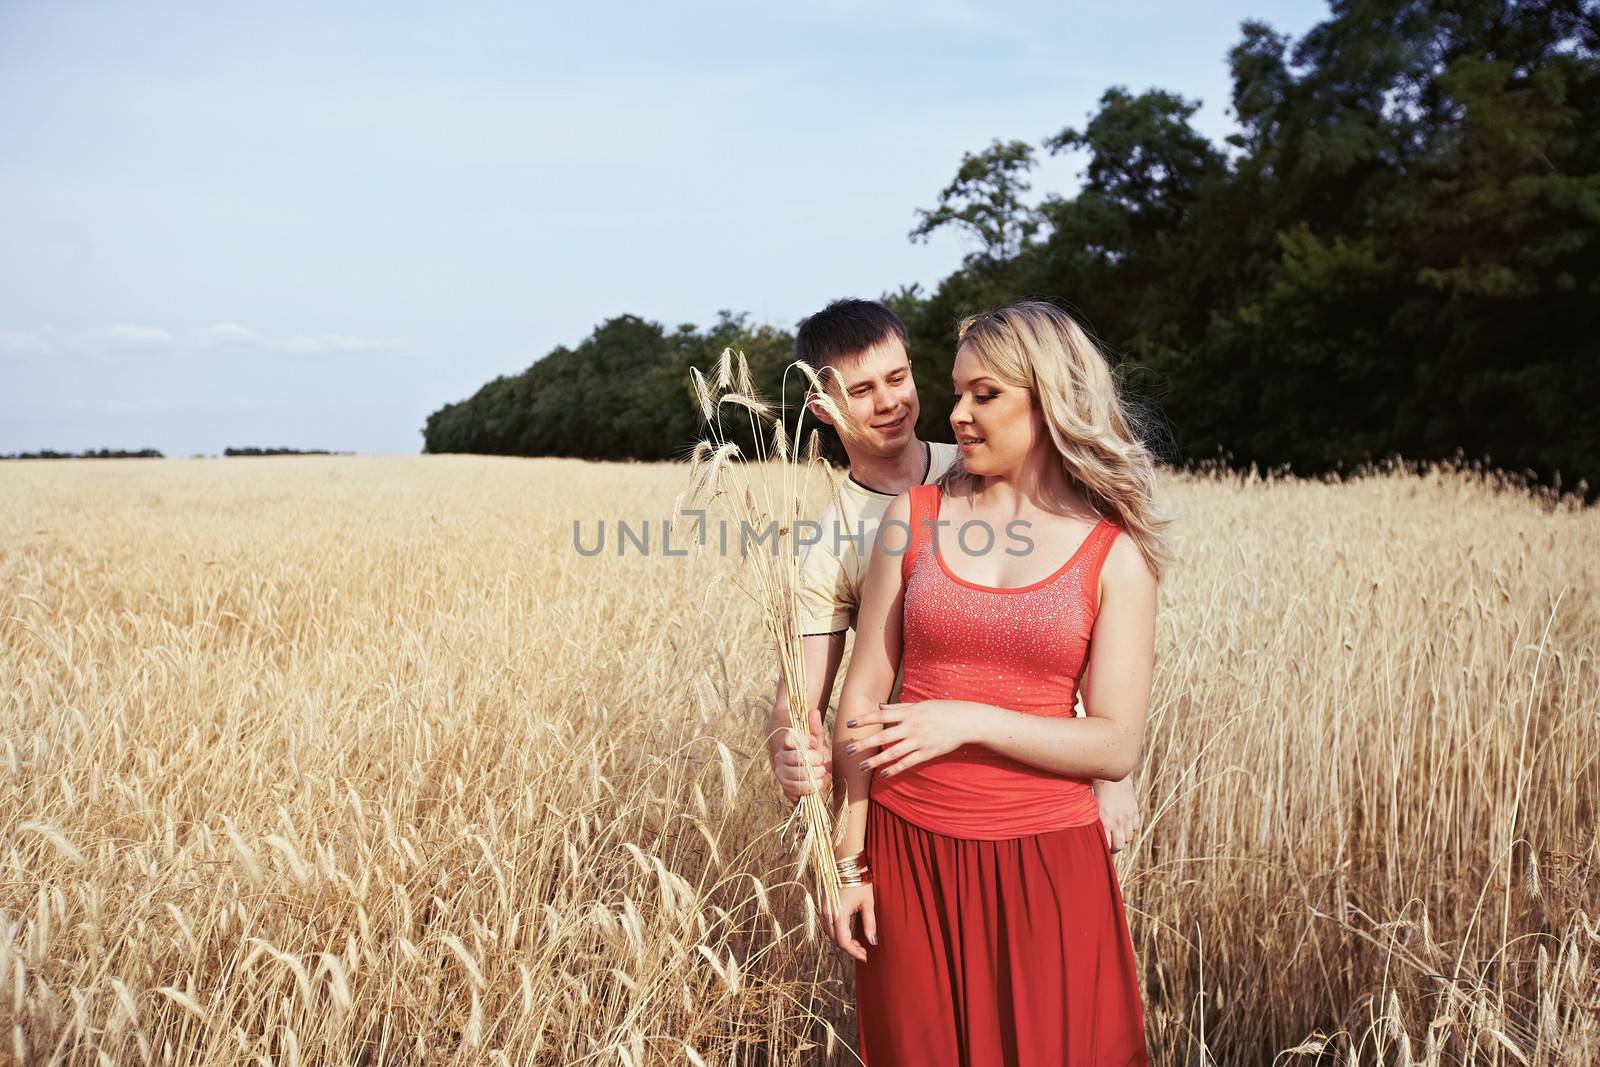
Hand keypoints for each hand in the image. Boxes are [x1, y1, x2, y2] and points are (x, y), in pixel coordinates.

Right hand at [770, 706, 832, 803]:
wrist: (810, 776)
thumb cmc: (813, 756)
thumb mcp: (817, 742)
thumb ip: (815, 728)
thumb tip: (814, 711)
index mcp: (787, 743)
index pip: (791, 739)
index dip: (806, 741)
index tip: (816, 743)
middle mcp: (780, 757)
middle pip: (798, 757)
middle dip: (815, 759)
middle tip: (822, 760)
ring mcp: (781, 773)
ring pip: (800, 773)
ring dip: (816, 773)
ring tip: (822, 772)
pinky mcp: (785, 787)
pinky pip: (799, 788)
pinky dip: (812, 786)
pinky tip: (818, 782)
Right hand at [822, 881, 875, 961]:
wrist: (846, 862)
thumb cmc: (859, 880)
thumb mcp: (868, 903)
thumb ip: (869, 923)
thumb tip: (872, 942)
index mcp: (839, 914)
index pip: (843, 941)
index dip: (854, 952)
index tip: (865, 956)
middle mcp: (827, 913)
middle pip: (835, 939)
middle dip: (849, 947)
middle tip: (863, 950)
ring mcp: (823, 908)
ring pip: (830, 933)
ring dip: (842, 940)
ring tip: (857, 942)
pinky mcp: (824, 904)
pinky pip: (827, 925)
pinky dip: (837, 932)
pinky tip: (847, 931)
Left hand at [847, 699, 971, 779]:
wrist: (965, 721)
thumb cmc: (942, 710)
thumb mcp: (920, 705)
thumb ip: (898, 707)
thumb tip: (879, 706)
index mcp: (909, 712)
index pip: (881, 715)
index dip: (865, 719)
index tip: (849, 724)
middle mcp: (912, 726)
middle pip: (883, 735)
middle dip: (864, 743)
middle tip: (848, 750)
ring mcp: (920, 741)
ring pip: (893, 753)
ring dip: (876, 760)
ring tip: (862, 767)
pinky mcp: (927, 753)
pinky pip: (908, 763)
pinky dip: (894, 770)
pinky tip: (883, 775)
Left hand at [1093, 775, 1139, 852]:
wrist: (1108, 774)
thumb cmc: (1094, 789)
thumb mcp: (1089, 807)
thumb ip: (1091, 821)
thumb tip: (1085, 833)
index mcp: (1105, 821)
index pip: (1107, 845)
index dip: (1105, 850)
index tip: (1102, 850)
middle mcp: (1118, 821)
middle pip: (1120, 845)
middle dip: (1115, 848)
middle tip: (1111, 846)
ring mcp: (1127, 816)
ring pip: (1129, 837)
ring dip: (1123, 838)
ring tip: (1117, 836)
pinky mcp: (1134, 809)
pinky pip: (1135, 826)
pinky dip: (1131, 828)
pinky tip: (1125, 824)